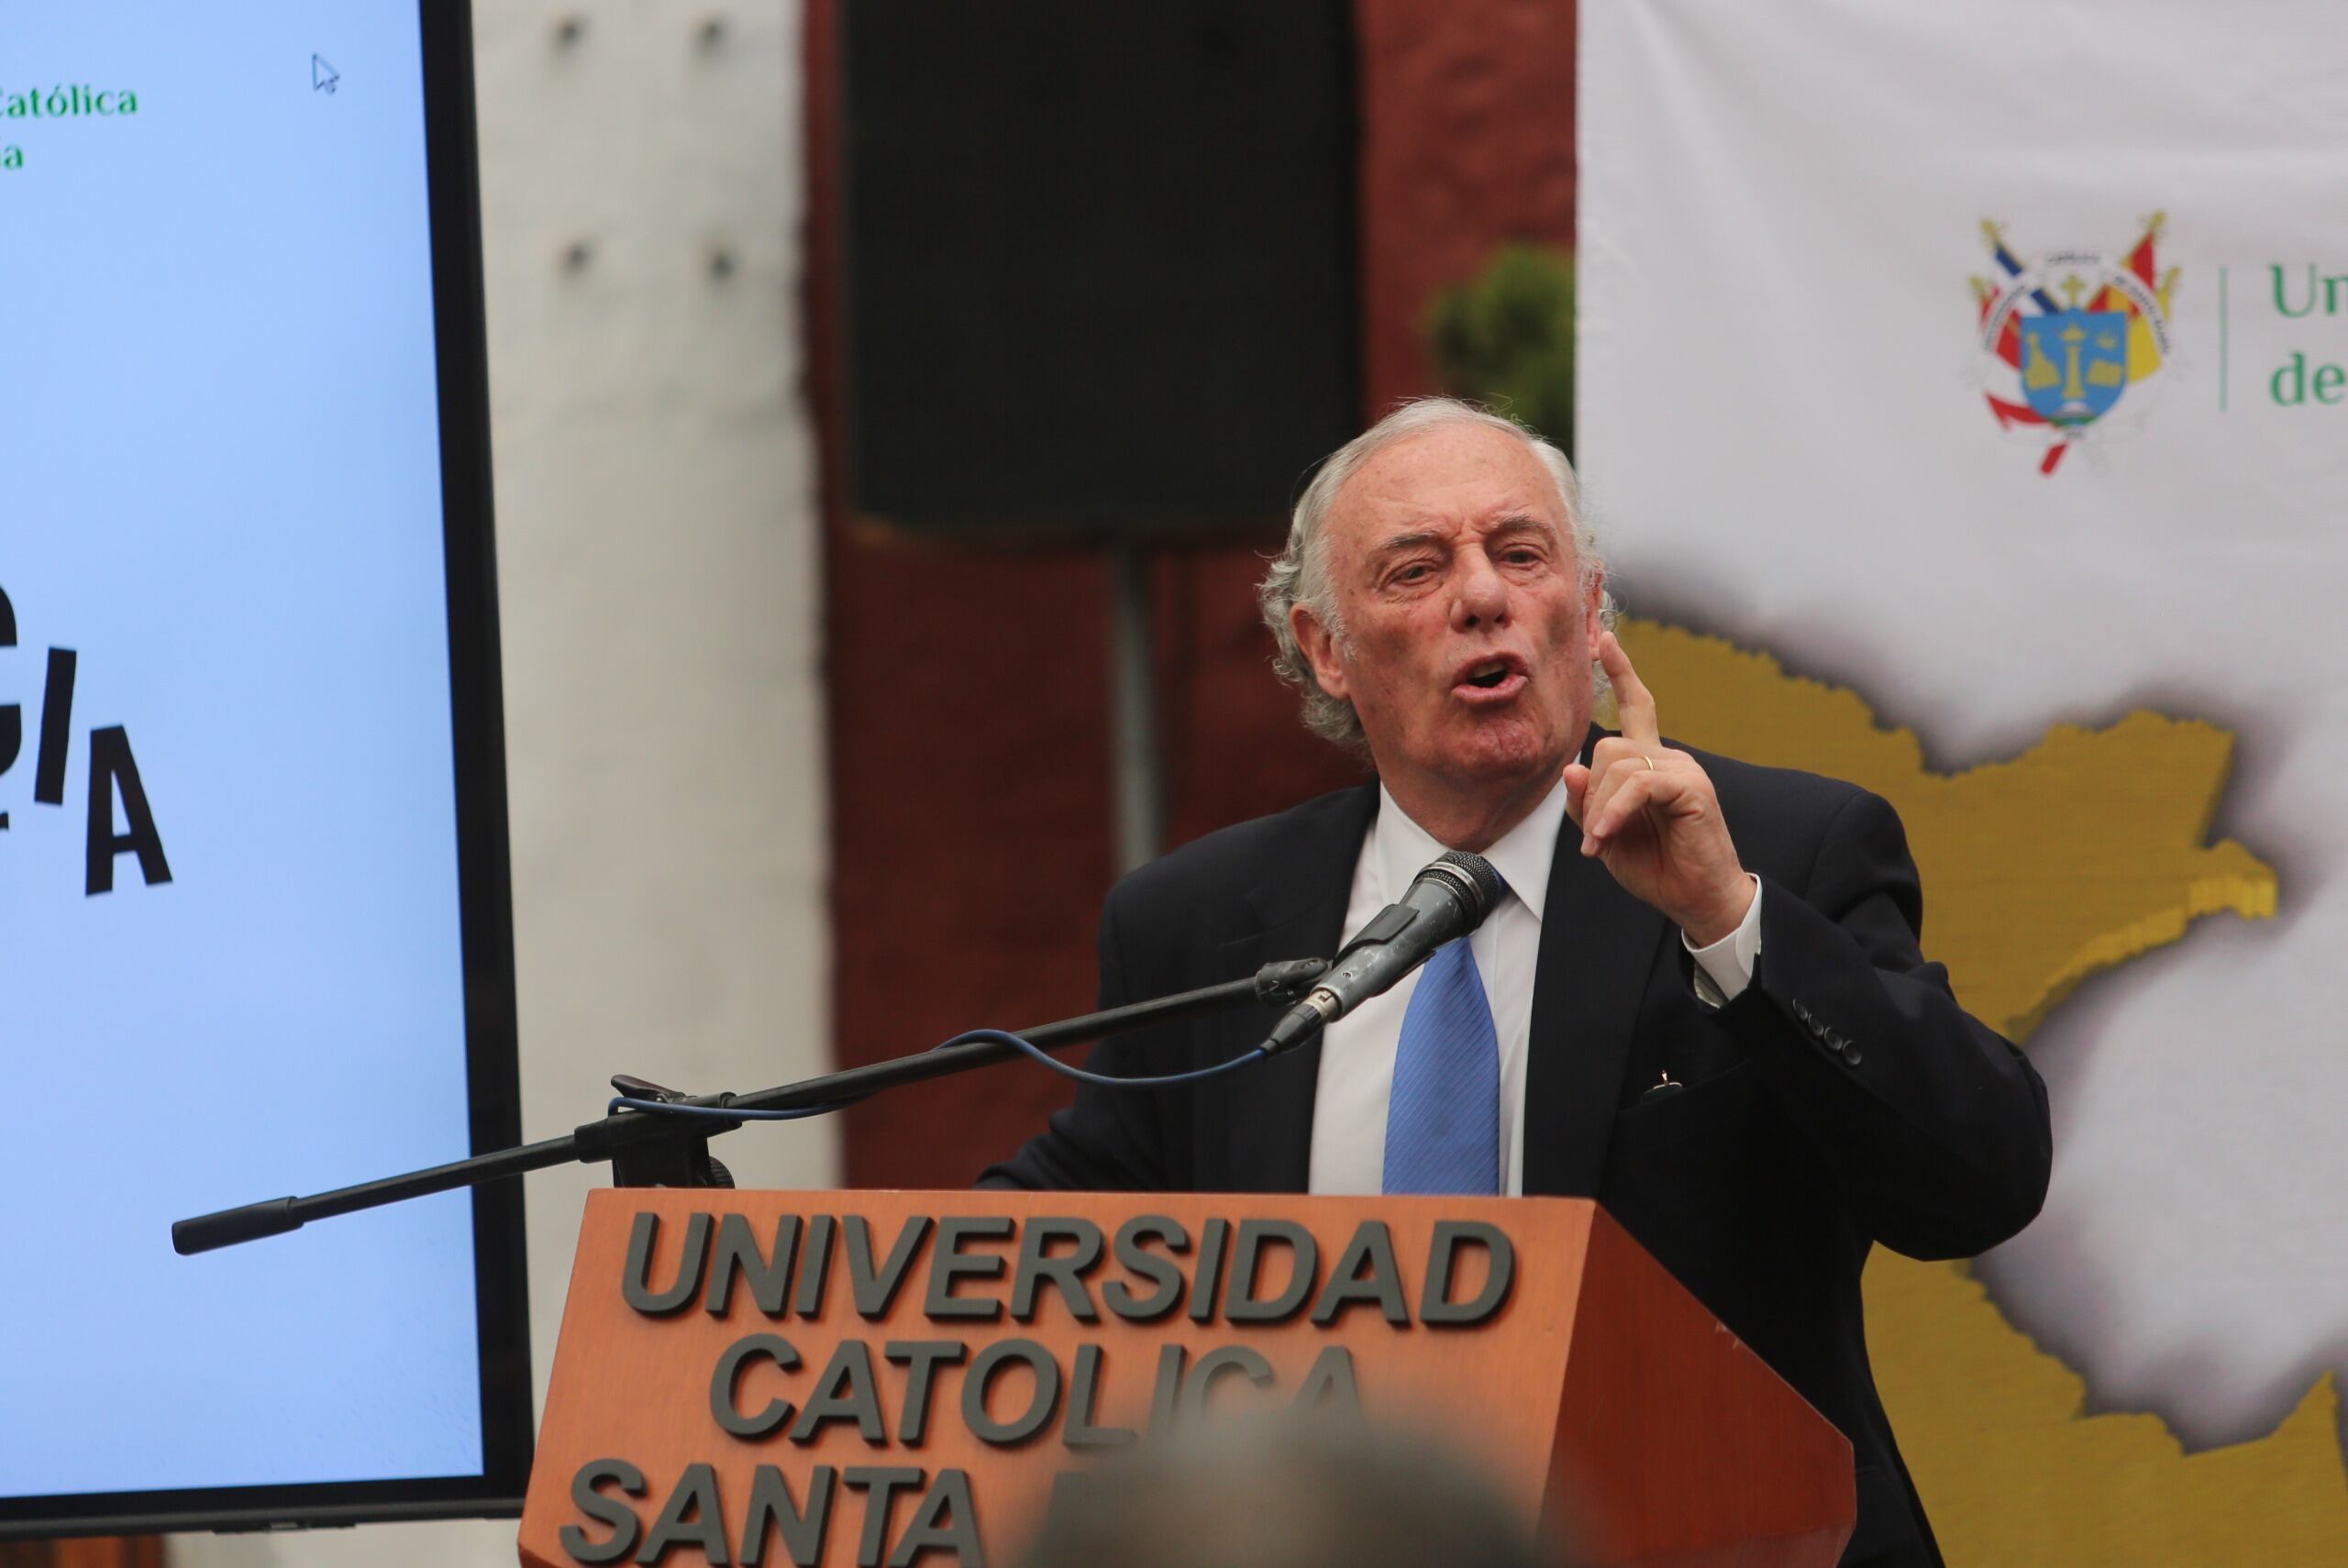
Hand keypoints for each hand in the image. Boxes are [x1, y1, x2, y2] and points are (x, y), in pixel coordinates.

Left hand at [1562, 631, 1755, 944]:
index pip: (1637, 707)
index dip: (1621, 673)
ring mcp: (1683, 770)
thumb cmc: (1655, 867)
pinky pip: (1639, 785)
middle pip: (1608, 748)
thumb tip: (1571, 768)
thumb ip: (1588, 802)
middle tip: (1594, 838)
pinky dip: (1616, 811)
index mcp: (1650, 764)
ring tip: (1602, 843)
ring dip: (1601, 810)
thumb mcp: (1606, 834)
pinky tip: (1607, 836)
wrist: (1697, 899)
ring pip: (1620, 765)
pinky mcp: (1692, 788)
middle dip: (1592, 795)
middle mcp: (1669, 759)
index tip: (1604, 640)